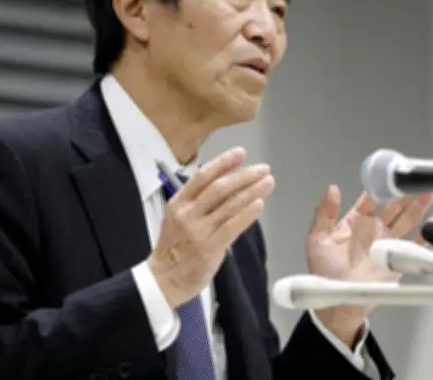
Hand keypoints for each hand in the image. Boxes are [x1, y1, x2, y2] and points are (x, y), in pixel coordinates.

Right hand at [148, 147, 274, 307]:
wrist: (164, 279)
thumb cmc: (175, 247)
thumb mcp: (178, 218)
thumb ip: (199, 202)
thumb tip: (229, 183)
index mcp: (178, 203)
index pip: (202, 177)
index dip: (223, 163)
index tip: (241, 153)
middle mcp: (188, 214)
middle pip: (219, 188)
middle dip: (244, 176)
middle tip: (263, 169)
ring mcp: (198, 231)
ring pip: (229, 205)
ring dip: (252, 191)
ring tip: (268, 182)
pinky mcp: (210, 247)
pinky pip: (232, 226)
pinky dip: (247, 213)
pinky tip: (260, 204)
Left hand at [306, 186, 432, 344]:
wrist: (336, 300)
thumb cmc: (324, 269)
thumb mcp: (317, 238)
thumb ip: (324, 213)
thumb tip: (331, 189)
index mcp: (356, 221)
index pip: (370, 200)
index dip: (379, 187)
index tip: (388, 176)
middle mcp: (374, 229)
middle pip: (393, 206)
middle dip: (404, 193)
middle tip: (414, 178)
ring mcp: (387, 243)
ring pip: (406, 220)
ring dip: (418, 207)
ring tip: (428, 192)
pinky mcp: (397, 259)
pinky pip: (414, 245)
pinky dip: (425, 236)